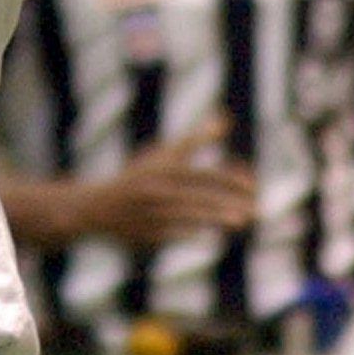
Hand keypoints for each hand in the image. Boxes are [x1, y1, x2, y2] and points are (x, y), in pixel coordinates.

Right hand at [70, 114, 257, 244]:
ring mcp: (151, 213)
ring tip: (242, 221)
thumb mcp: (163, 155)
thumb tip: (225, 119)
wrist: (97, 207)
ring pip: (189, 216)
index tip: (253, 184)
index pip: (202, 173)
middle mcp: (157, 189)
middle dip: (228, 201)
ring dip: (217, 218)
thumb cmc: (138, 177)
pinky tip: (214, 234)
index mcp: (163, 168)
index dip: (229, 179)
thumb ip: (195, 140)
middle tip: (256, 207)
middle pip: (198, 195)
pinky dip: (194, 232)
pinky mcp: (147, 234)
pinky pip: (174, 234)